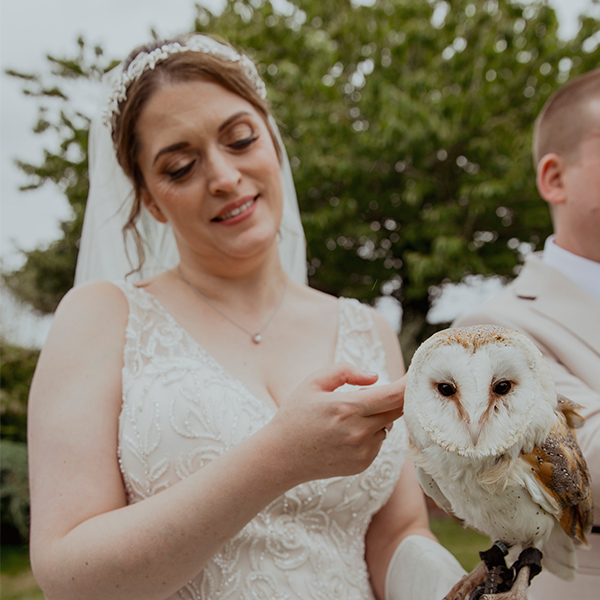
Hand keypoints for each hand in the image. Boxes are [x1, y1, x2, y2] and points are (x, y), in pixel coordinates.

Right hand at [266, 362, 404, 483]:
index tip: (418, 374)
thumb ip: (345, 371)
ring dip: (380, 415)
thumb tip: (375, 377)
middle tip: (386, 388)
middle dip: (398, 397)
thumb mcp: (313, 382)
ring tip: (350, 414)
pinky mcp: (363, 464)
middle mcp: (359, 431)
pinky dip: (371, 433)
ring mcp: (363, 451)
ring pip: (388, 425)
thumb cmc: (295, 414)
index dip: (410, 384)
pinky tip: (347, 433)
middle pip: (398, 410)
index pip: (393, 395)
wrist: (282, 456)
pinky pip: (379, 442)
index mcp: (347, 407)